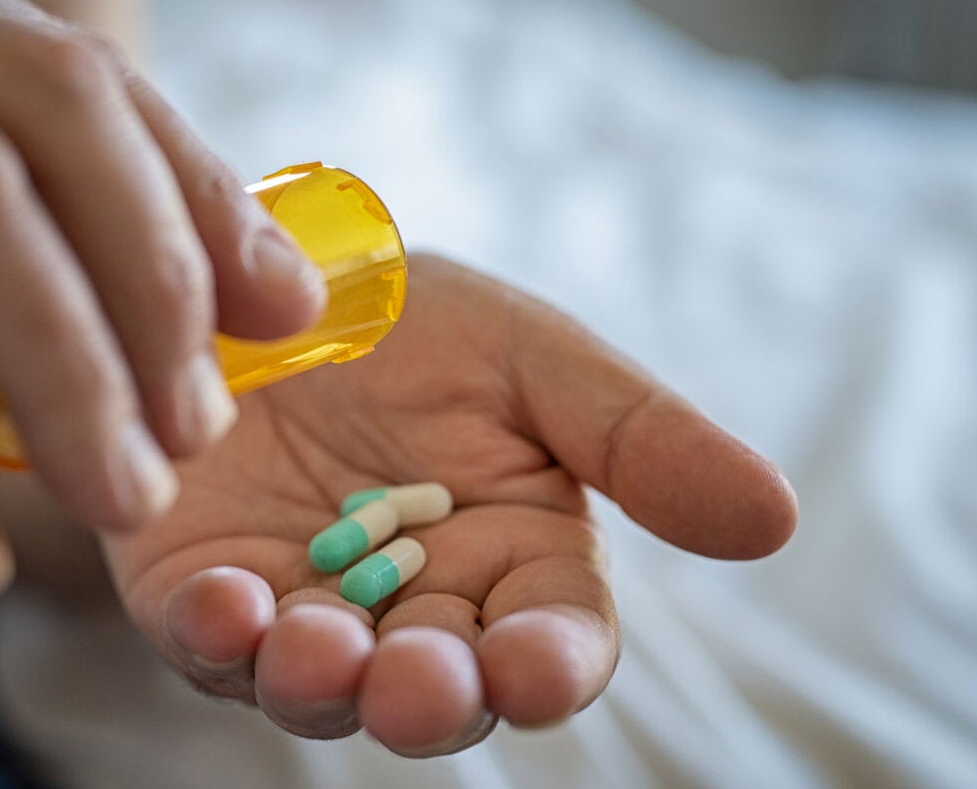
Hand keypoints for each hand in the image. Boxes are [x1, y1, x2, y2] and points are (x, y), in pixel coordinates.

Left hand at [105, 254, 796, 755]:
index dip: (546, 667)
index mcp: (511, 559)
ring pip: (320, 685)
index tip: (532, 668)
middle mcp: (410, 608)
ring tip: (317, 644)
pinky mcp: (200, 591)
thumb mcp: (533, 357)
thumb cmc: (411, 319)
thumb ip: (637, 439)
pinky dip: (214, 634)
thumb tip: (775, 518)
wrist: (266, 279)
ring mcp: (301, 610)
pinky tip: (221, 603)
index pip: (550, 642)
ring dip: (321, 681)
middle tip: (420, 681)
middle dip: (429, 697)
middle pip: (437, 689)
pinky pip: (205, 639)